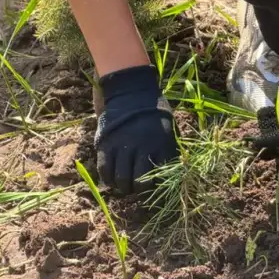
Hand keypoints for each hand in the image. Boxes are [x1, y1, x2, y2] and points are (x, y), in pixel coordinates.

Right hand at [94, 65, 177, 194]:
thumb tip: (173, 173)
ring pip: (121, 180)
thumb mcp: (168, 128)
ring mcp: (123, 146)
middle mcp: (142, 148)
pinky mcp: (106, 144)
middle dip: (138, 189)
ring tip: (125, 185)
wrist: (131, 89)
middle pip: (139, 183)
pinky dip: (108, 179)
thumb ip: (169, 150)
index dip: (156, 187)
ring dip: (123, 187)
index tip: (153, 188)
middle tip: (136, 187)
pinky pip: (105, 170)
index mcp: (162, 144)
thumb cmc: (153, 111)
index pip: (161, 176)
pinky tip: (112, 179)